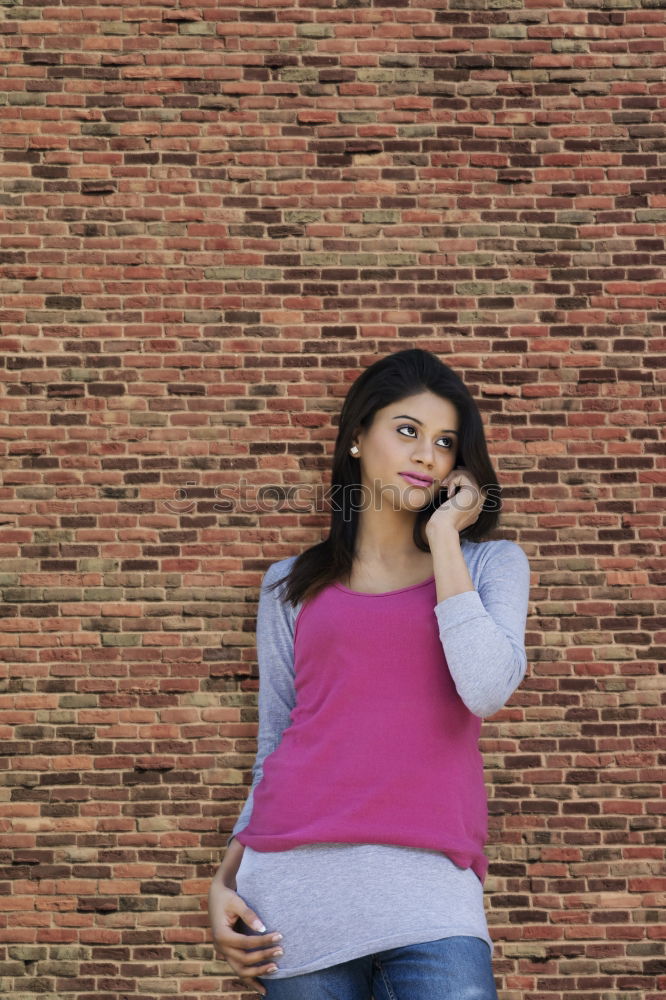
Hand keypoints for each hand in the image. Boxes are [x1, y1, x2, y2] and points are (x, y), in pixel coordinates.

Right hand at [208, 879, 282, 995]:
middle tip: (281, 951)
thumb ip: (249, 915)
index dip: (263, 941)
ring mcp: (224, 953)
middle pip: (244, 959)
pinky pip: (239, 971)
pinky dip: (251, 981)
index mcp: (221, 935)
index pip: (245, 943)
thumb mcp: (237, 902)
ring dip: (258, 972)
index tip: (279, 936)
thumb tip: (263, 928)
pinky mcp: (228, 954)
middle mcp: (220, 948)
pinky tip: (263, 989)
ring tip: (276, 968)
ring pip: (241, 970)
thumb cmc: (227, 897)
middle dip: (264, 957)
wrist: (216, 896)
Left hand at [425, 466, 486, 540]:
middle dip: (458, 474)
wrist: (442, 529)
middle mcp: (481, 500)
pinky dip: (452, 481)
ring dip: (454, 476)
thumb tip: (453, 483)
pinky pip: (463, 476)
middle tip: (445, 482)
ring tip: (444, 485)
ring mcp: (479, 496)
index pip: (475, 483)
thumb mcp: (451, 507)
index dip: (462, 478)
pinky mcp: (473, 492)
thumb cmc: (442, 520)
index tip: (449, 481)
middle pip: (474, 476)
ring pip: (469, 473)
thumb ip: (456, 496)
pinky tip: (449, 494)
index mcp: (477, 505)